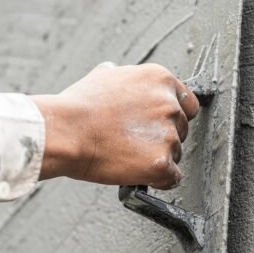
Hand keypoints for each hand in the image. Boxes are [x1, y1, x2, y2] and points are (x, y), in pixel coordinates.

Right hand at [31, 62, 199, 188]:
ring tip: (129, 155)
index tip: (159, 124)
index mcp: (161, 79)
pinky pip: (173, 177)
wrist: (65, 131)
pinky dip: (160, 179)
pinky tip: (141, 174)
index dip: (173, 116)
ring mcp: (167, 135)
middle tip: (136, 141)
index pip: (188, 103)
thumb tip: (118, 73)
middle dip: (163, 136)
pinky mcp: (161, 163)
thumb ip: (123, 76)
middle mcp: (170, 105)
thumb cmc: (78, 106)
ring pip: (176, 152)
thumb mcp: (102, 76)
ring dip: (158, 156)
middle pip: (182, 129)